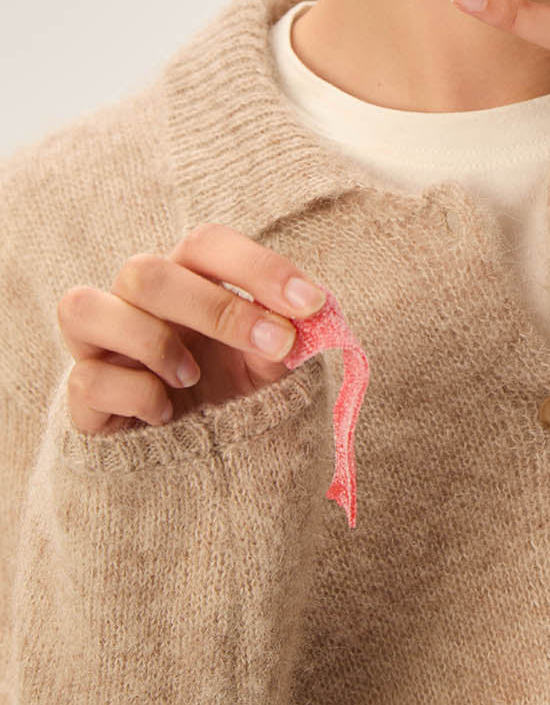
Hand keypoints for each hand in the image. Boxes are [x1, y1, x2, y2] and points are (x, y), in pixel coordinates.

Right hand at [57, 224, 327, 434]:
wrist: (200, 460)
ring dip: (151, 342)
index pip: (205, 243)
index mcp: (187, 278)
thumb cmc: (234, 390)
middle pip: (144, 271)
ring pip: (83, 307)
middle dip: (215, 308)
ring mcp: (100, 344)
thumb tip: (311, 317)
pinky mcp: (83, 394)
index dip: (258, 266)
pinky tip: (165, 413)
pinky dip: (135, 395)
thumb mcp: (269, 363)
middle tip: (274, 344)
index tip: (310, 304)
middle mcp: (136, 301)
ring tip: (192, 378)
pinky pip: (86, 380)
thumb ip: (286, 337)